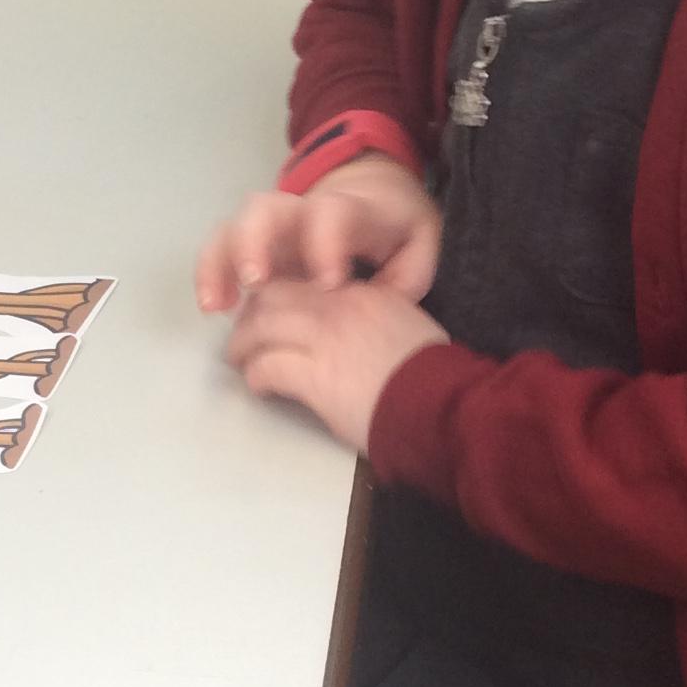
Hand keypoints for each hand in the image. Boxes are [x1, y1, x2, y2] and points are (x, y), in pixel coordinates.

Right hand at [195, 156, 440, 313]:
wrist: (369, 187)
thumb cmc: (393, 222)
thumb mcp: (419, 240)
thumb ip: (409, 272)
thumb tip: (381, 301)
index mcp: (349, 209)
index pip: (333, 215)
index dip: (326, 243)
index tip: (328, 283)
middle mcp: (302, 210)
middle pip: (267, 209)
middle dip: (255, 242)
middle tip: (255, 283)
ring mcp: (273, 224)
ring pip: (233, 225)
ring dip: (219, 262)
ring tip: (217, 305)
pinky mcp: (254, 240)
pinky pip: (221, 246)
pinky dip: (210, 272)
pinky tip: (213, 306)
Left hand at [225, 275, 447, 453]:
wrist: (445, 406)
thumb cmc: (432, 375)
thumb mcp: (404, 327)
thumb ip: (371, 319)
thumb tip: (347, 335)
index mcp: (360, 293)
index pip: (303, 280)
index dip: (278, 296)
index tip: (270, 312)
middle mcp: (337, 306)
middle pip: (272, 296)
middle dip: (250, 316)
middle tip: (244, 338)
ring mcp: (324, 339)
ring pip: (260, 328)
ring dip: (243, 346)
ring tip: (241, 362)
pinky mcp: (314, 376)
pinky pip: (266, 367)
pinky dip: (256, 377)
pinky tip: (259, 388)